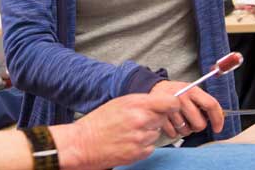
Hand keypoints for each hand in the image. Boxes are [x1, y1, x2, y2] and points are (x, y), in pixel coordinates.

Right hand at [62, 93, 178, 168]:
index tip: (171, 107)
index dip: (173, 105)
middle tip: (138, 121)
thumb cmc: (99, 122)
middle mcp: (141, 120)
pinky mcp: (138, 153)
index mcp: (137, 104)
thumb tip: (162, 102)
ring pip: (156, 134)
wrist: (81, 144)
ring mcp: (140, 138)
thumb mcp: (120, 103)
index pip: (171, 103)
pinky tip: (128, 142)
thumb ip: (142, 102)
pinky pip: (150, 147)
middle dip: (154, 119)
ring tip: (129, 132)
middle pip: (163, 118)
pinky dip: (143, 146)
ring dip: (147, 133)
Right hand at [150, 80, 223, 137]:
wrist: (156, 90)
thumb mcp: (191, 91)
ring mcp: (170, 108)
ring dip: (185, 129)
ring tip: (179, 119)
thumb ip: (203, 102)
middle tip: (192, 120)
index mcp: (192, 90)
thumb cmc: (178, 93)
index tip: (218, 128)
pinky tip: (171, 122)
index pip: (211, 104)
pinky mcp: (160, 118)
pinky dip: (174, 132)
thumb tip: (217, 119)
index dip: (217, 118)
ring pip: (186, 131)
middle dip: (197, 126)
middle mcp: (182, 97)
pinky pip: (174, 134)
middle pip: (200, 124)